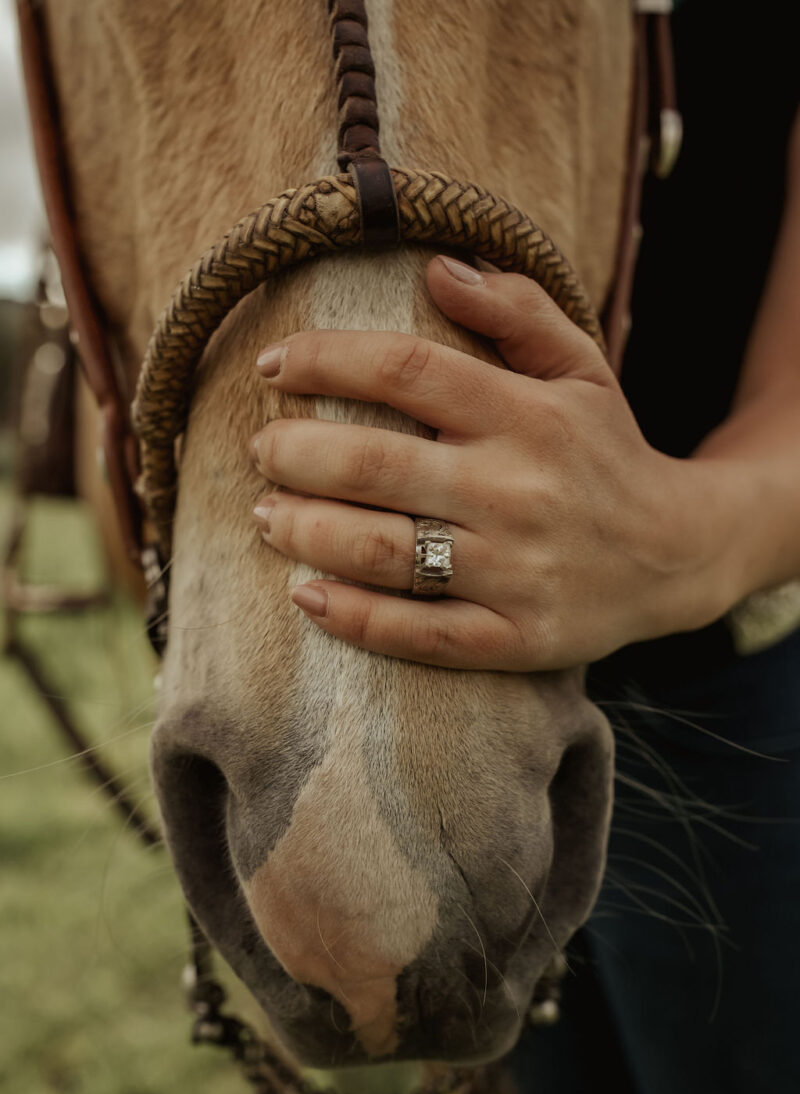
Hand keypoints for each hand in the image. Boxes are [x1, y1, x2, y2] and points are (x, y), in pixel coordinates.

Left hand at [249, 256, 744, 669]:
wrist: (676, 554)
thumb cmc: (607, 451)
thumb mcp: (583, 367)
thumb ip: (518, 310)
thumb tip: (435, 265)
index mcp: (526, 415)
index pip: (404, 369)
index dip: (324, 360)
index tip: (274, 366)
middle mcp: (516, 490)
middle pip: (375, 465)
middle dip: (295, 454)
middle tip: (262, 450)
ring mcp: (515, 571)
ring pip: (382, 553)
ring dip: (305, 532)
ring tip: (267, 515)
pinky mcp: (514, 637)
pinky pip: (418, 633)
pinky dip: (351, 616)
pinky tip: (304, 594)